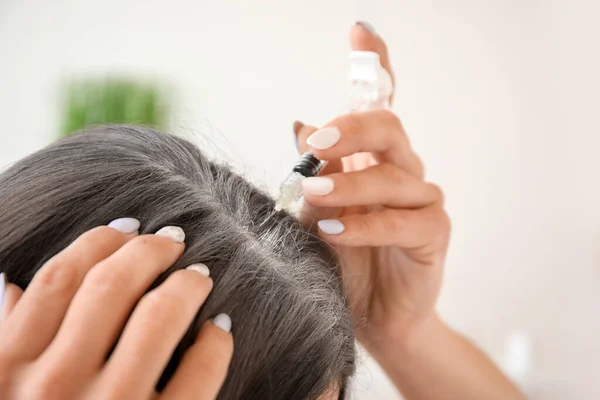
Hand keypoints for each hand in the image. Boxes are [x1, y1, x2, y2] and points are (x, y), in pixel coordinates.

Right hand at [0, 220, 232, 399]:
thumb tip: (4, 285)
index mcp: (6, 369)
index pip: (59, 277)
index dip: (99, 240)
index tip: (129, 228)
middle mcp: (53, 385)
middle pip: (111, 283)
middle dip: (149, 250)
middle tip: (173, 240)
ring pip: (158, 314)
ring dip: (187, 284)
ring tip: (200, 275)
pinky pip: (199, 371)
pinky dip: (216, 342)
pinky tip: (220, 331)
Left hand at [295, 23, 450, 350]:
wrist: (367, 316)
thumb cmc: (341, 261)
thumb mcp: (316, 212)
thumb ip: (315, 170)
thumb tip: (299, 124)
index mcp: (370, 159)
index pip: (376, 105)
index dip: (373, 66)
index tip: (360, 31)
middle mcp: (400, 170)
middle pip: (387, 126)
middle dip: (351, 128)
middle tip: (315, 143)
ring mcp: (421, 200)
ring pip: (394, 174)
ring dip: (350, 183)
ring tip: (313, 193)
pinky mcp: (433, 233)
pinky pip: (405, 220)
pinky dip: (366, 224)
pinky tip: (334, 229)